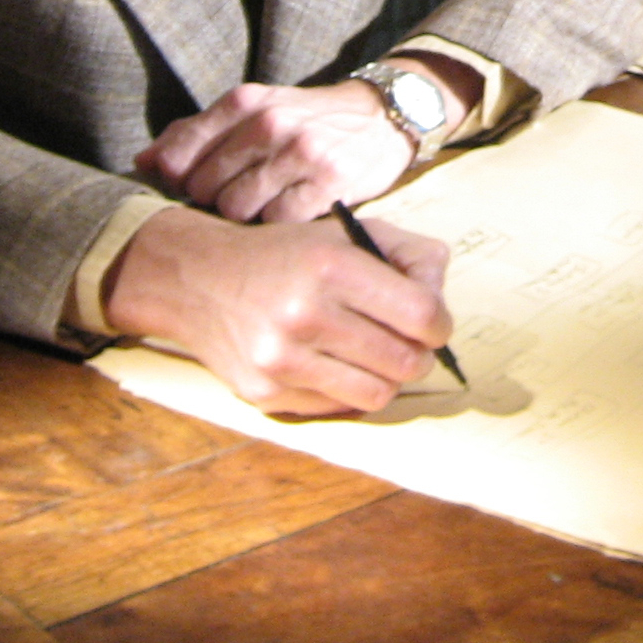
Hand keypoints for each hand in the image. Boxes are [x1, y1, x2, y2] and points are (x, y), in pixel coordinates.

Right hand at [104, 205, 451, 414]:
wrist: (200, 279)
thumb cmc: (286, 255)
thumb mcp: (347, 233)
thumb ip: (408, 254)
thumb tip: (442, 299)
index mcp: (332, 265)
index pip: (420, 313)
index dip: (440, 324)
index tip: (433, 323)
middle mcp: (305, 314)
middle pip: (404, 362)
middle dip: (419, 355)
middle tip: (409, 344)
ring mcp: (282, 360)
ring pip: (376, 395)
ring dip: (387, 379)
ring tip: (375, 356)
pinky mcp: (265, 394)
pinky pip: (337, 409)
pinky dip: (348, 391)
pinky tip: (336, 365)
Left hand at [136, 79, 415, 223]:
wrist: (379, 118)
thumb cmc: (304, 120)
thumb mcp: (253, 110)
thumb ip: (196, 133)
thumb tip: (143, 162)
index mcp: (245, 101)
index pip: (180, 155)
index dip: (178, 182)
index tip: (193, 188)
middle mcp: (270, 122)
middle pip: (205, 189)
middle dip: (215, 200)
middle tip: (238, 197)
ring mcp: (301, 151)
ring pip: (238, 209)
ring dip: (247, 216)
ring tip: (266, 204)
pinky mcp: (330, 180)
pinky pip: (278, 223)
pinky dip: (280, 224)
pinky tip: (292, 210)